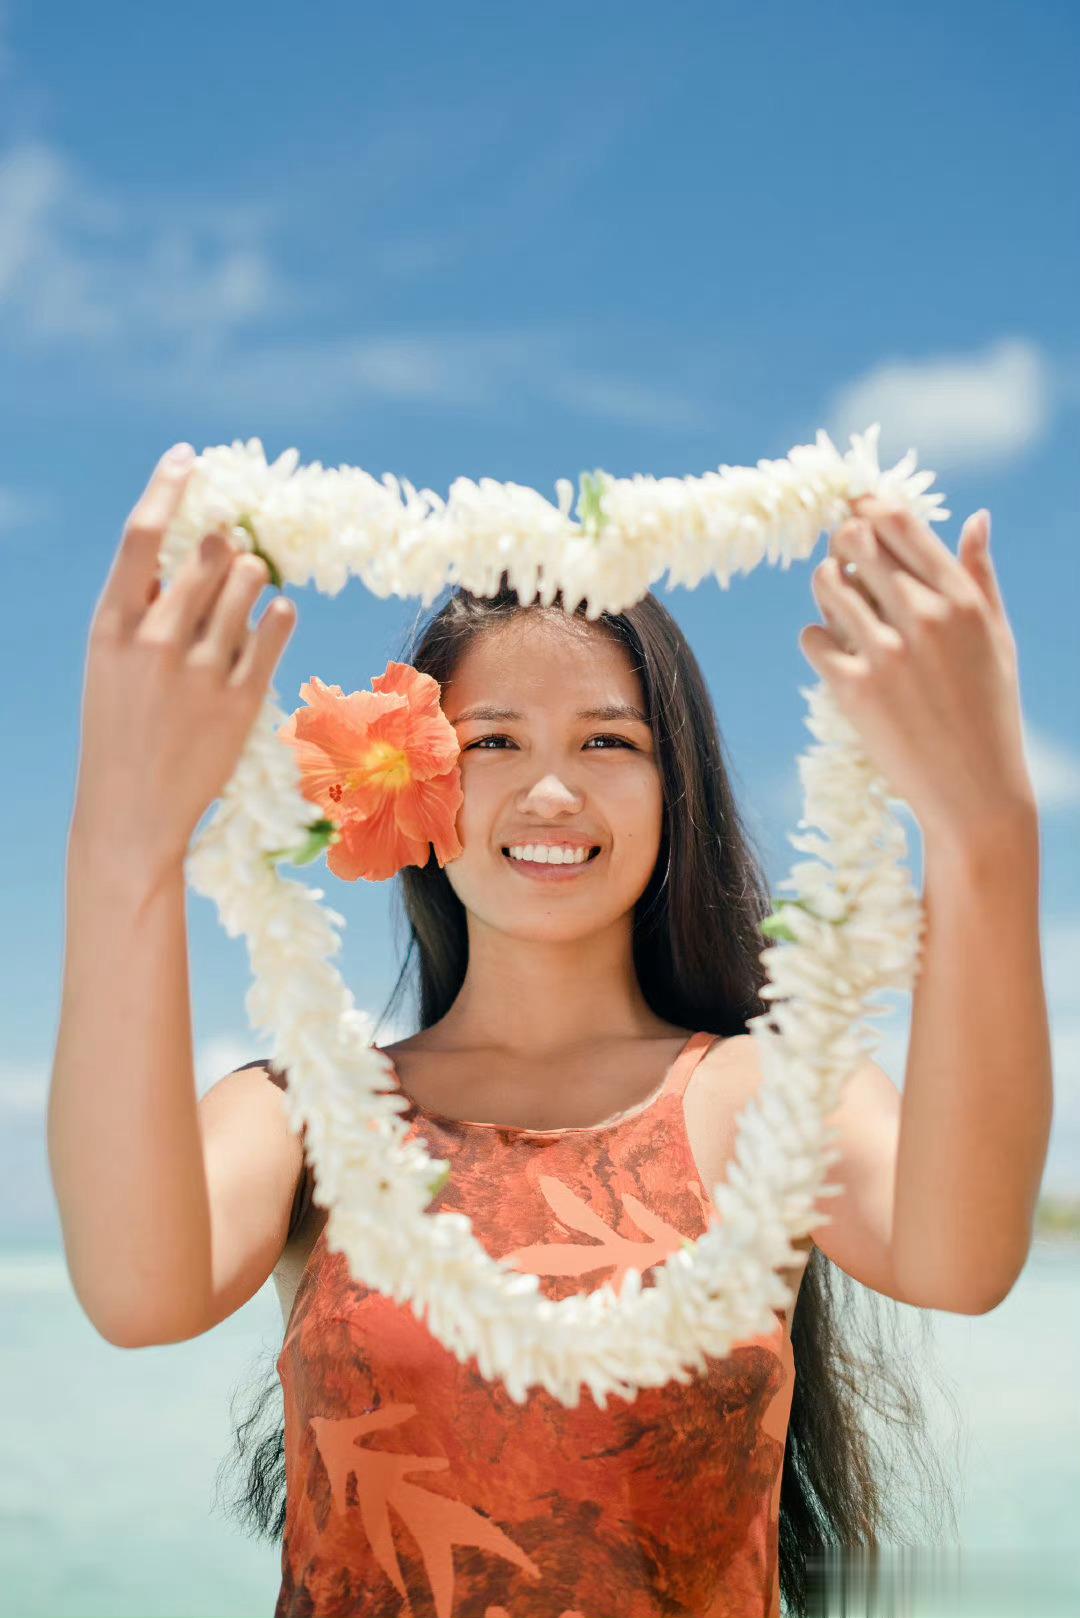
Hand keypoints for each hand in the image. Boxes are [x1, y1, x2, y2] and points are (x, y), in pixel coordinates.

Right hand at [71, 444, 297, 880]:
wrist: (131, 810)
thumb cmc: (120, 728)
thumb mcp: (108, 663)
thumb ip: (139, 606)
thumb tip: (186, 547)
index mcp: (111, 626)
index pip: (142, 536)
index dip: (167, 487)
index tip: (188, 457)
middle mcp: (154, 641)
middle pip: (212, 552)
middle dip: (228, 547)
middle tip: (230, 559)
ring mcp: (201, 670)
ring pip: (252, 580)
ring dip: (256, 577)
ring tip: (246, 599)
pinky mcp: (241, 698)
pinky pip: (278, 624)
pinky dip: (279, 613)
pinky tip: (271, 620)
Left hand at [798, 495, 1035, 845]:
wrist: (974, 792)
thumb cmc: (990, 712)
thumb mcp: (998, 639)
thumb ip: (981, 575)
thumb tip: (975, 517)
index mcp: (963, 600)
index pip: (902, 523)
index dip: (870, 507)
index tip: (857, 509)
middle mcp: (926, 618)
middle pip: (858, 542)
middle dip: (843, 542)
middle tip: (844, 557)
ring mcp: (888, 653)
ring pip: (827, 583)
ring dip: (825, 584)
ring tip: (837, 599)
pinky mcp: (855, 689)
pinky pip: (812, 638)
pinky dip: (817, 640)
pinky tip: (836, 653)